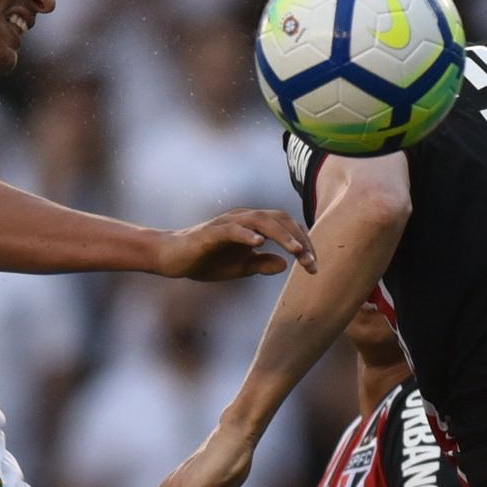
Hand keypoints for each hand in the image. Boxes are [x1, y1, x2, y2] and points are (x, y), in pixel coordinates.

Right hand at [157, 209, 317, 280]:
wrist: (173, 259)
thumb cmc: (207, 260)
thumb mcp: (240, 268)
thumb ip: (262, 264)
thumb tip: (284, 264)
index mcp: (254, 226)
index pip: (287, 227)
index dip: (304, 243)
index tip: (313, 266)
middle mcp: (244, 219)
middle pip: (280, 220)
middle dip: (299, 240)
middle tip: (310, 263)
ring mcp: (228, 223)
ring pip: (261, 221)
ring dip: (281, 235)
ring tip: (295, 250)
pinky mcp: (211, 232)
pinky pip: (232, 229)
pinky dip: (246, 234)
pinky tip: (259, 243)